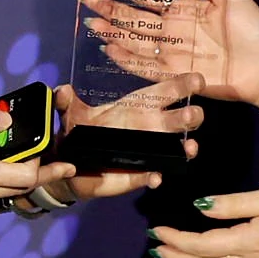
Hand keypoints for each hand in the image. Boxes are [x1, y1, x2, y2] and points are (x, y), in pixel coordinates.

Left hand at [53, 81, 202, 201]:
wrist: (69, 165)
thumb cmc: (78, 132)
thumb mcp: (70, 114)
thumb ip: (65, 101)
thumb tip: (61, 91)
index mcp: (136, 106)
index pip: (164, 92)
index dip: (181, 84)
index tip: (197, 80)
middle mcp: (148, 127)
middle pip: (178, 119)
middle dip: (190, 116)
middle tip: (192, 115)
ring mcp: (147, 152)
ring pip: (175, 148)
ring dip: (186, 147)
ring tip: (189, 148)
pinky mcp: (138, 174)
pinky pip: (152, 176)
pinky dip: (155, 177)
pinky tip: (155, 177)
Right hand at [83, 0, 258, 107]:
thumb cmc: (253, 29)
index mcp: (185, 8)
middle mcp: (174, 30)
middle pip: (135, 17)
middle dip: (110, 7)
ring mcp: (172, 52)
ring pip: (135, 40)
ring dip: (112, 32)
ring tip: (91, 22)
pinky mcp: (175, 73)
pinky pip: (145, 66)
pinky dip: (126, 59)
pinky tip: (109, 50)